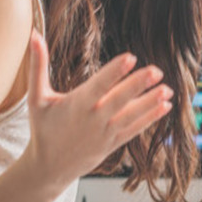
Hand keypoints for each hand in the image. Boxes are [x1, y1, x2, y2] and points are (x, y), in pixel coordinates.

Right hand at [25, 30, 173, 194]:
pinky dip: (150, 118)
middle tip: (156, 71)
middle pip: (120, 100)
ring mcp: (105, 133)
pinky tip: (165, 105)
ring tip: (168, 90)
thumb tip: (33, 34)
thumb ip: (37, 66)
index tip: (131, 58)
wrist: (48, 167)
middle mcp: (93, 119)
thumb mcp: (35, 98)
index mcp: (76, 105)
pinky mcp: (113, 143)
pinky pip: (135, 129)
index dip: (115, 72)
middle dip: (138, 85)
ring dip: (150, 103)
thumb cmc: (43, 128)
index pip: (99, 85)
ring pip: (131, 116)